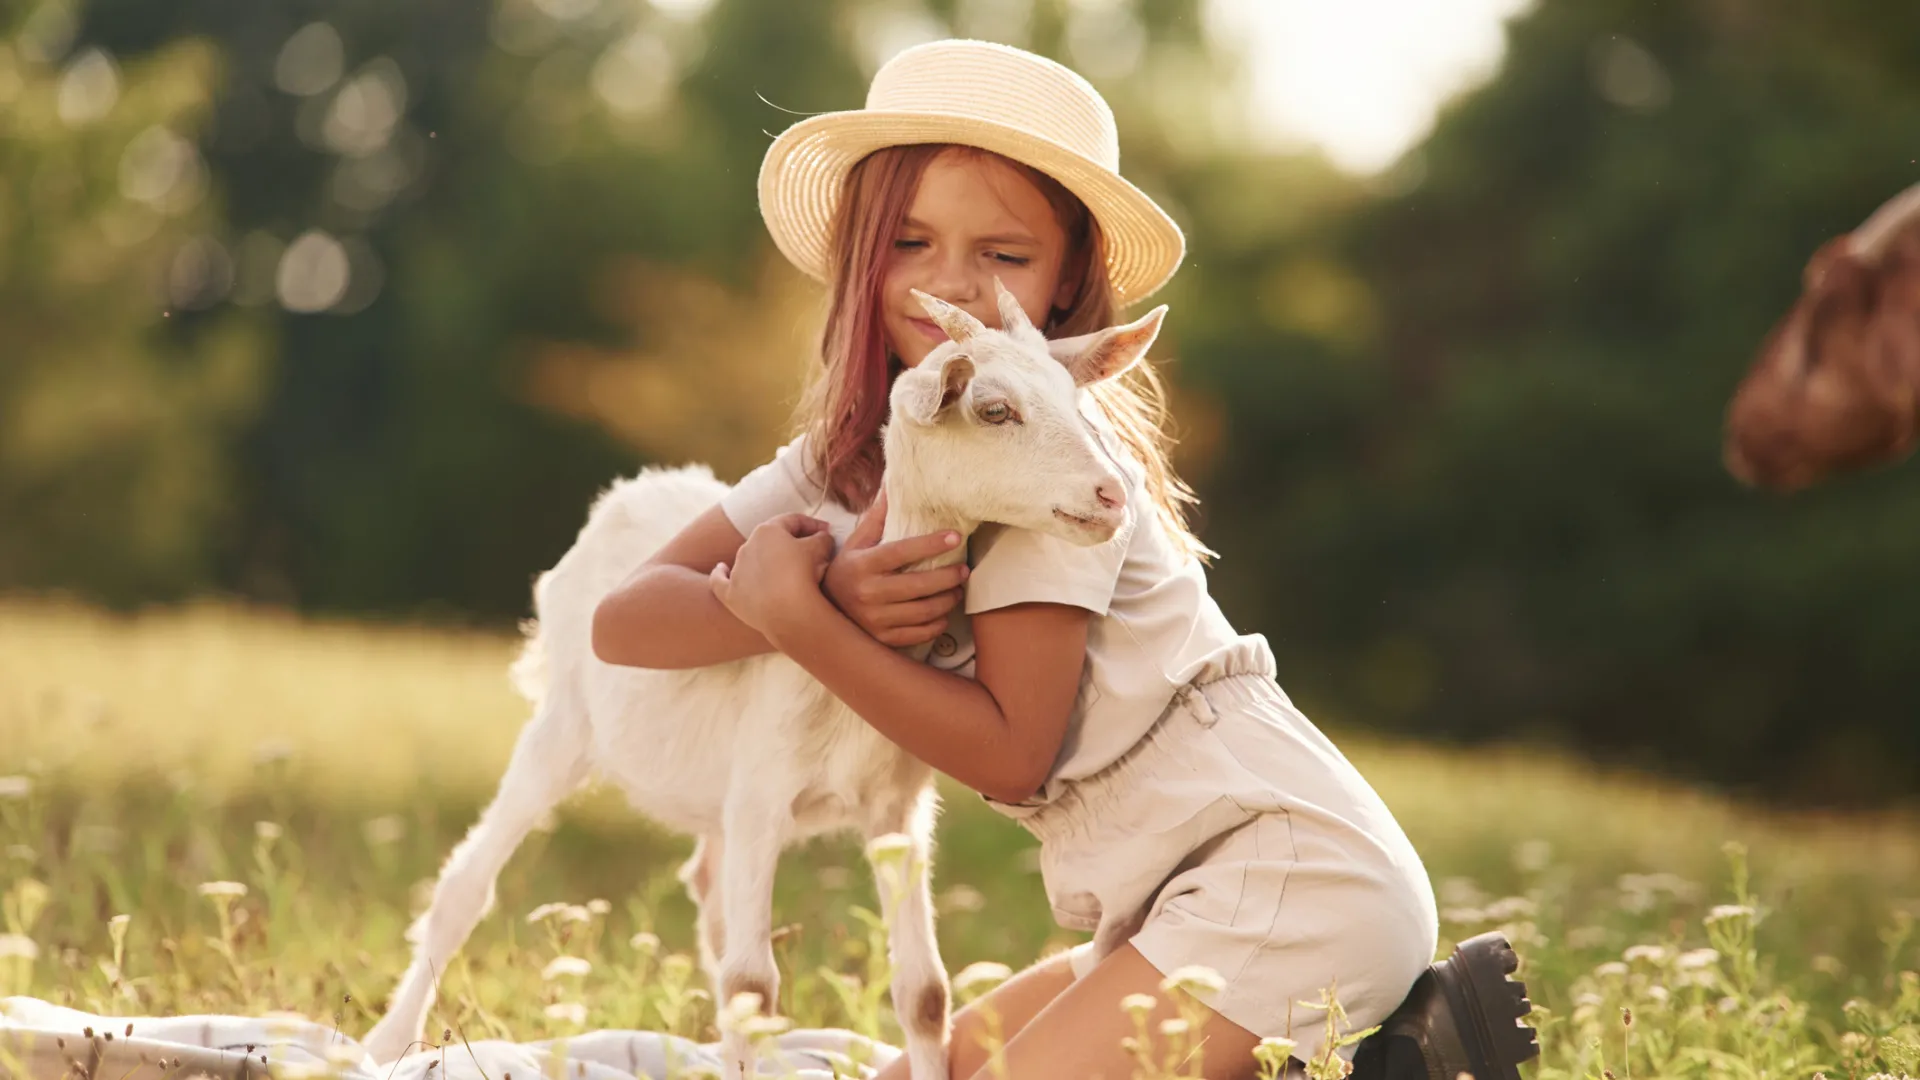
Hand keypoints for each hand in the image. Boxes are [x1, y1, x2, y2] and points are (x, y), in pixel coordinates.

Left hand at [709, 514, 835, 639]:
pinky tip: (720, 568)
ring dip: (763, 561)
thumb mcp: (821, 548)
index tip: (826, 532)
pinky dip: (720, 574)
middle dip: (789, 544)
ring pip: (748, 559)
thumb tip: (821, 536)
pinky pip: (719, 580)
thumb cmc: (804, 574)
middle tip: (810, 554)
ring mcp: (737, 571)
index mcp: (768, 530)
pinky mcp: (730, 594)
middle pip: (770, 540)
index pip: (792, 521)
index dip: (812, 525)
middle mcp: (747, 546)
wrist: (788, 612)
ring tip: (783, 573)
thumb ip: (821, 537)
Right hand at [822, 489, 969, 647]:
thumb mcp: (855, 544)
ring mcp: (874, 619)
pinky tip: (943, 613)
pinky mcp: (881, 639)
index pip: (902, 551)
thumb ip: (877, 517)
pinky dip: (937, 624)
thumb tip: (891, 484)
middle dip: (948, 577)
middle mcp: (867, 593)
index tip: (955, 537)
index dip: (930, 544)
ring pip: (923, 611)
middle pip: (919, 585)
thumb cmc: (846, 571)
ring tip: (957, 590)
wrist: (820, 612)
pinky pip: (918, 634)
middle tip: (964, 570)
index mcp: (863, 564)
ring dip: (948, 601)